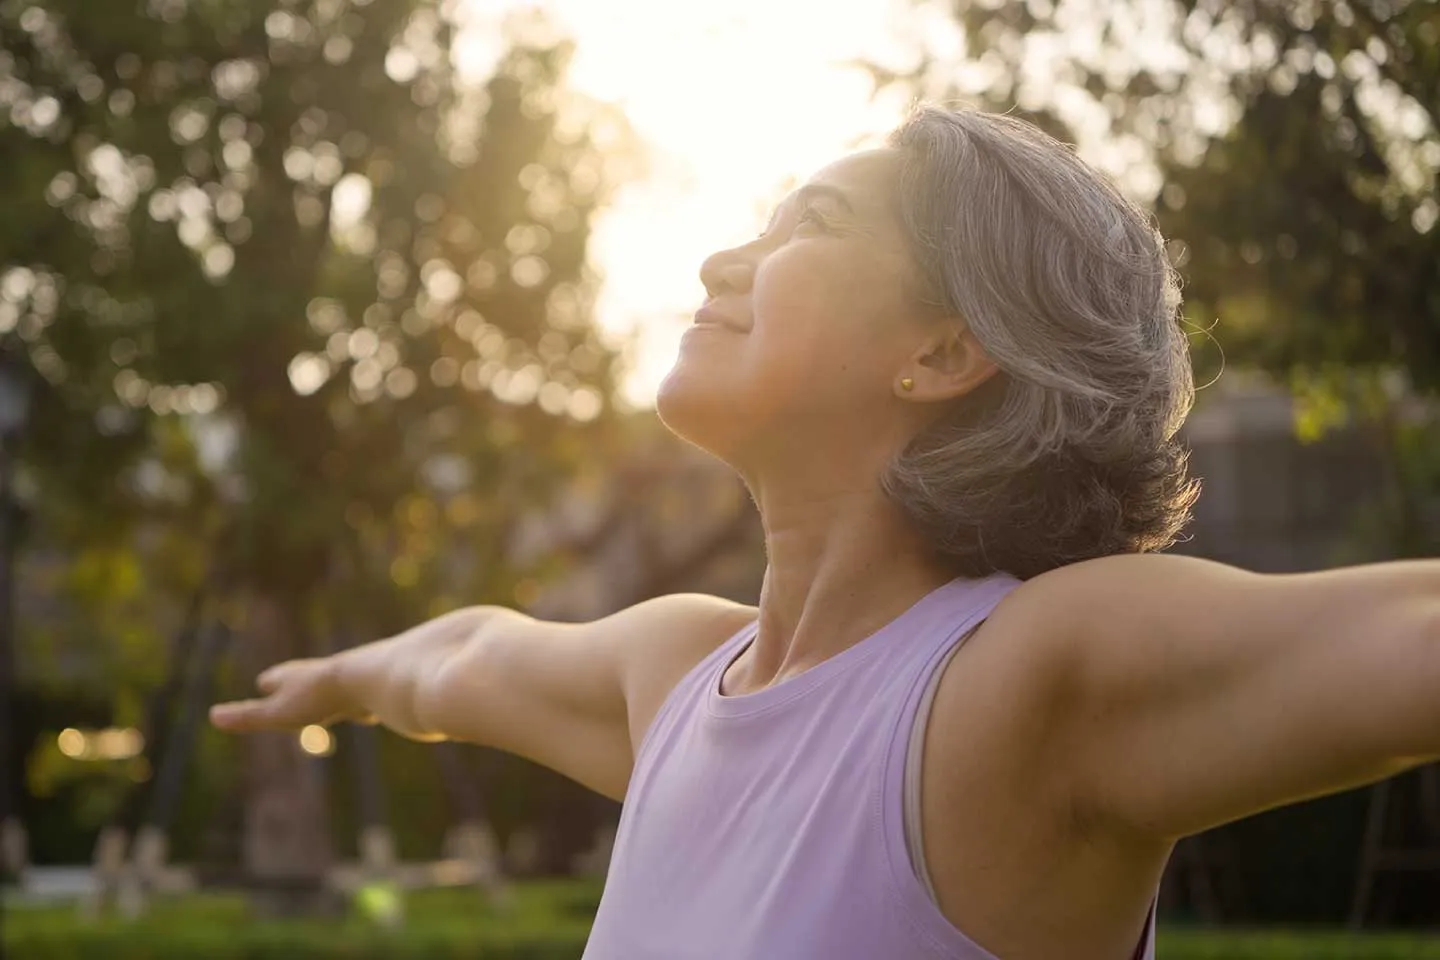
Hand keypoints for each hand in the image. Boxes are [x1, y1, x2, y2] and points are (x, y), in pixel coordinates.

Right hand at [210, 657, 366, 731]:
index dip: (270, 683)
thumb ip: (248, 717)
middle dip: (296, 685)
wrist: (367, 681)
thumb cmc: (318, 698)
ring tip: (329, 703)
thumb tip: (212, 716)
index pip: (275, 678)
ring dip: (327, 695)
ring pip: (333, 689)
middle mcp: (318, 674)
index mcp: (294, 677)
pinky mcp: (370, 690)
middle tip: (292, 686)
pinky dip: (359, 706)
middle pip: (303, 681)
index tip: (263, 683)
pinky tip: (369, 714)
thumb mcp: (278, 713)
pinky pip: (362, 699)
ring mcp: (345, 680)